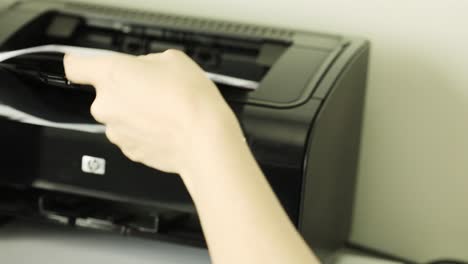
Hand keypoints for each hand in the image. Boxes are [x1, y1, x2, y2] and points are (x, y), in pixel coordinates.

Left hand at [64, 50, 242, 176]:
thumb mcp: (173, 59)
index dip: (81, 64)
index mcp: (112, 74)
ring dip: (137, 111)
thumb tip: (145, 70)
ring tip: (166, 109)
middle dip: (127, 89)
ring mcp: (116, 131)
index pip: (75, 65)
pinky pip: (131, 134)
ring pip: (120, 114)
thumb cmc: (190, 100)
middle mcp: (106, 104)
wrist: (204, 140)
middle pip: (106, 92)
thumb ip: (148, 62)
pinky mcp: (129, 150)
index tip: (87, 65)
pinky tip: (166, 126)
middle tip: (155, 88)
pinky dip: (145, 130)